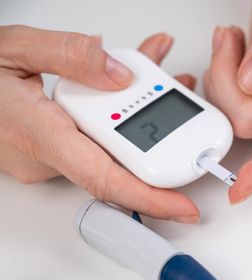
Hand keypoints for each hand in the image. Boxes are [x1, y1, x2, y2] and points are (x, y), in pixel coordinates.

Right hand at [0, 25, 198, 222]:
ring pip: (115, 147)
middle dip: (163, 135)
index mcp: (41, 135)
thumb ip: (70, 55)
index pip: (105, 179)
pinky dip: (122, 116)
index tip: (184, 209)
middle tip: (185, 99)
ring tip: (164, 79)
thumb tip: (121, 74)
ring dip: (145, 117)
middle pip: (122, 161)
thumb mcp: (16, 48)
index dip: (150, 199)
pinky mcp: (57, 151)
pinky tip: (132, 85)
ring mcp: (53, 158)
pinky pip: (100, 140)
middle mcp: (50, 157)